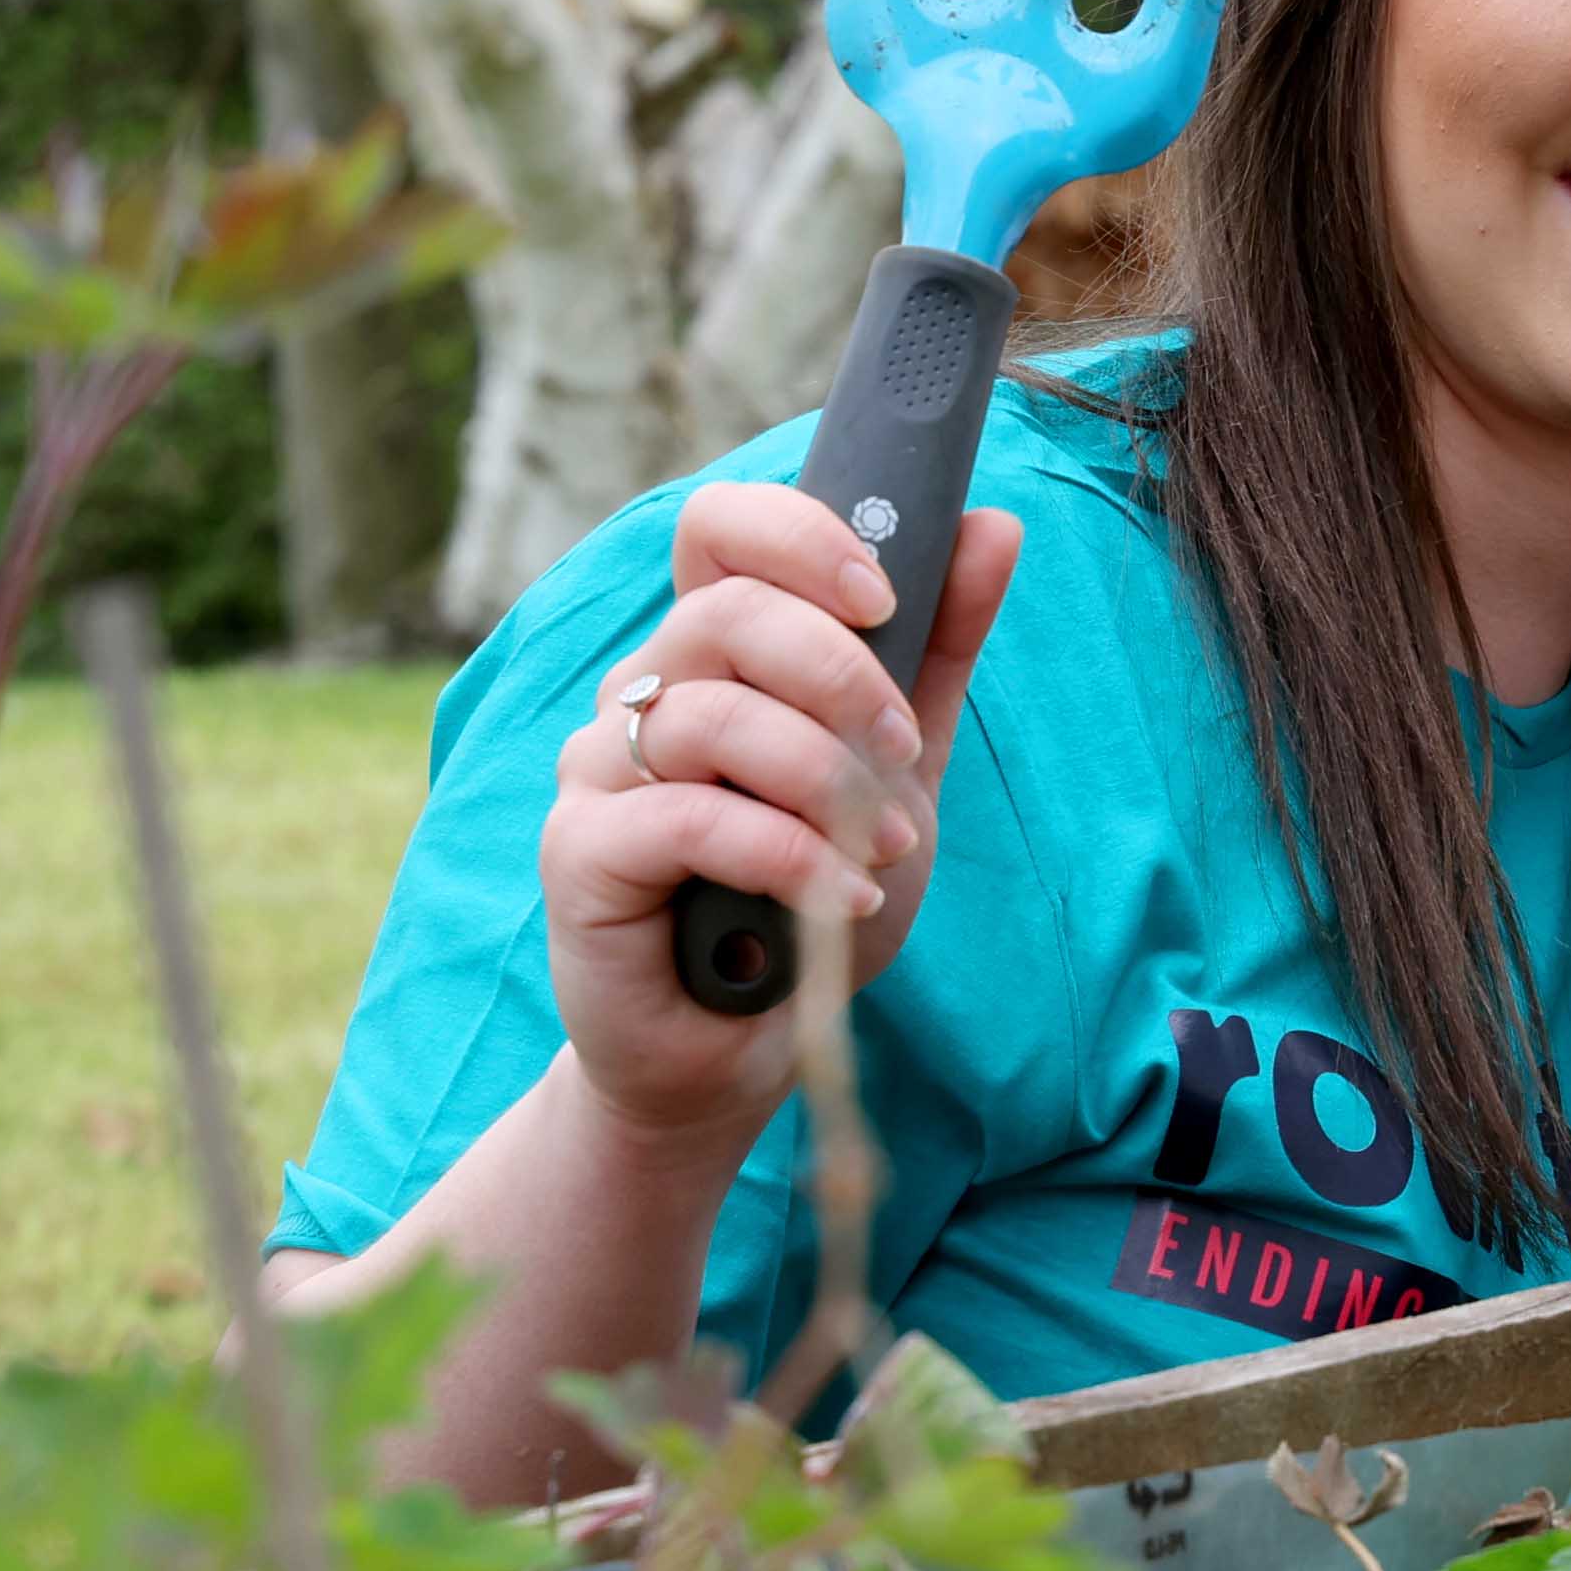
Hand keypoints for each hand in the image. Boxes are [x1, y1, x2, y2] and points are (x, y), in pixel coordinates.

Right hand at [535, 478, 1020, 1145]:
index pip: (719, 529)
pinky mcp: (579, 853)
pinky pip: (681, 816)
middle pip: (722, 612)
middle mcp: (643, 694)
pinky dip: (782, 853)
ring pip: (708, 715)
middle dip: (840, 676)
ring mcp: (598, 770)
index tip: (881, 597)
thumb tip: (992, 524)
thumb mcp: (905, 766)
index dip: (797, 537)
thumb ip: (936, 647)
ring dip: (824, 781)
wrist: (752, 1046)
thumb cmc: (816, 895)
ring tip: (881, 850)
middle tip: (902, 754)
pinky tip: (838, 895)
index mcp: (713, 653)